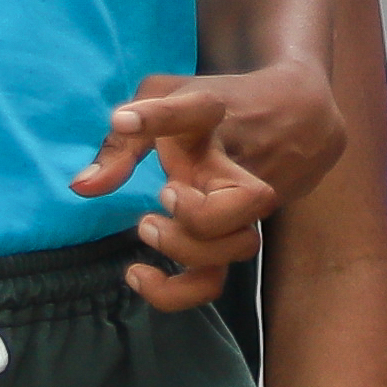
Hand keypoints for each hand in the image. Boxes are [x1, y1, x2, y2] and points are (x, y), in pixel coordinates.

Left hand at [74, 66, 343, 309]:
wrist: (302, 115)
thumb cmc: (223, 107)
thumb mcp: (171, 96)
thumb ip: (124, 141)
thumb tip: (84, 188)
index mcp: (216, 119)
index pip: (196, 111)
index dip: (159, 116)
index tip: (124, 120)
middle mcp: (239, 165)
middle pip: (245, 200)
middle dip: (199, 212)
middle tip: (165, 195)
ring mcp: (245, 205)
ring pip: (238, 246)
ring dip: (190, 249)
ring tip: (149, 226)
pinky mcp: (235, 234)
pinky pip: (217, 280)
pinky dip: (178, 291)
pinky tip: (141, 276)